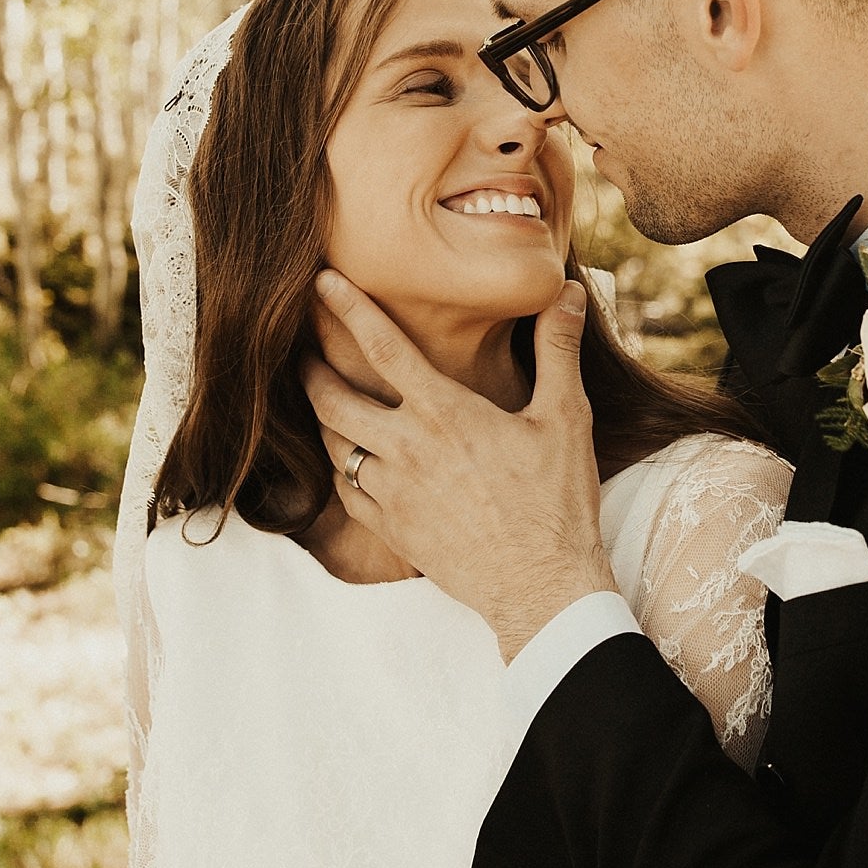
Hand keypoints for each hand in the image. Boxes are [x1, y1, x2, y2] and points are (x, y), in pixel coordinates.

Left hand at [305, 275, 619, 660]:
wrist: (540, 586)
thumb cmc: (556, 502)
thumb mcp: (566, 417)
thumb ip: (557, 349)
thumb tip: (564, 291)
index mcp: (445, 413)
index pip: (382, 347)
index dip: (348, 308)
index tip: (322, 281)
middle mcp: (407, 449)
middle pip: (334, 397)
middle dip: (310, 365)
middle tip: (300, 344)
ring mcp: (392, 493)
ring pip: (334, 444)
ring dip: (321, 415)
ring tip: (319, 395)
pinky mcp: (390, 530)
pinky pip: (346, 491)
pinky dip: (341, 467)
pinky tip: (348, 458)